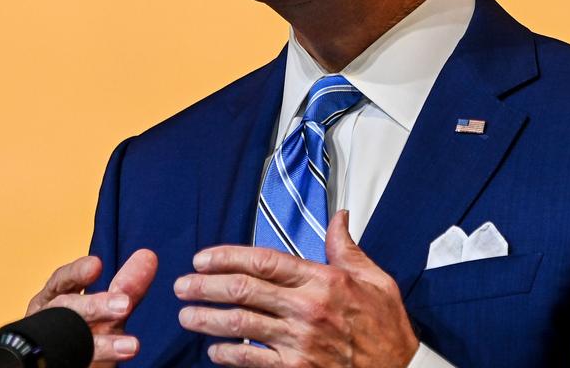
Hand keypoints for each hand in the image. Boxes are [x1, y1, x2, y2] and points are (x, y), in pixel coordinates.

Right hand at [27, 249, 157, 366]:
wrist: (78, 363)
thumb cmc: (89, 334)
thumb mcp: (108, 310)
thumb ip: (126, 288)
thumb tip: (148, 256)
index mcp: (54, 297)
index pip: (62, 280)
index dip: (77, 272)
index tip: (96, 265)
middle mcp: (47, 318)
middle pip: (65, 308)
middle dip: (94, 306)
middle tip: (125, 305)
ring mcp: (50, 343)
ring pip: (68, 340)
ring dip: (101, 343)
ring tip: (132, 346)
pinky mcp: (57, 362)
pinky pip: (69, 362)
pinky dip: (94, 358)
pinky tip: (121, 354)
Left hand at [174, 210, 418, 366]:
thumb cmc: (387, 327)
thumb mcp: (375, 279)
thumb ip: (346, 248)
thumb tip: (339, 216)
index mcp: (323, 280)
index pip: (263, 260)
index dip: (226, 257)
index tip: (203, 258)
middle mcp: (307, 308)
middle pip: (244, 290)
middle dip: (206, 286)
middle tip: (183, 285)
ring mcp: (300, 342)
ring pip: (240, 325)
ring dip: (207, 320)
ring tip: (186, 316)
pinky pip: (252, 361)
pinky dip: (228, 355)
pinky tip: (214, 351)